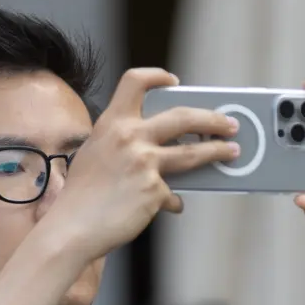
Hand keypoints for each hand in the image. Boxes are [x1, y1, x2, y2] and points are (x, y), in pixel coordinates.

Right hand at [40, 68, 239, 260]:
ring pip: (193, 152)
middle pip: (183, 117)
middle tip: (228, 123)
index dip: (156, 77)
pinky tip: (173, 205)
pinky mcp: (155, 191)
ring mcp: (144, 163)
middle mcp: (130, 137)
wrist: (72, 228)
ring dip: (217, 151)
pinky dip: (174, 200)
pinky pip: (174, 194)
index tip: (174, 81)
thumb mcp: (96, 156)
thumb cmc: (80, 196)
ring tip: (232, 152)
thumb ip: (123, 146)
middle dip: (212, 118)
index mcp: (111, 123)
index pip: (135, 82)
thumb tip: (158, 152)